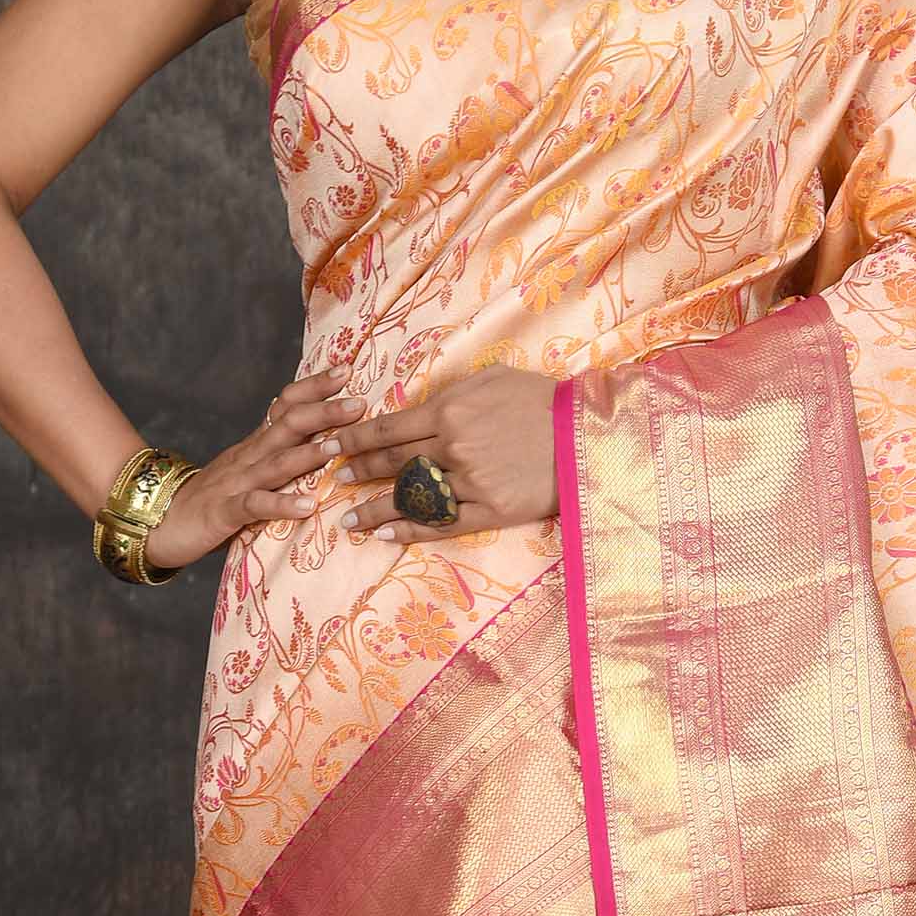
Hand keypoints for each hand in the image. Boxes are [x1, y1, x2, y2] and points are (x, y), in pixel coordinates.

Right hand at [138, 377, 367, 570]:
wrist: (158, 523)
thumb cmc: (213, 500)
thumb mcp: (249, 471)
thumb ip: (278, 454)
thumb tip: (322, 436)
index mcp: (256, 445)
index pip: (286, 406)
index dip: (314, 387)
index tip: (346, 370)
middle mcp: (248, 457)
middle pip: (288, 425)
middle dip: (324, 412)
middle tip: (359, 402)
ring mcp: (236, 483)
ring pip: (276, 462)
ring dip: (309, 453)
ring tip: (340, 445)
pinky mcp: (224, 513)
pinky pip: (255, 507)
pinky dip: (282, 504)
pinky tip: (309, 506)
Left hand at [335, 369, 559, 544]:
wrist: (585, 434)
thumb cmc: (541, 399)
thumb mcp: (493, 379)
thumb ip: (452, 394)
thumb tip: (417, 407)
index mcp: (450, 411)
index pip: (389, 427)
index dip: (354, 439)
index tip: (329, 447)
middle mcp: (452, 447)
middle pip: (393, 462)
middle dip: (358, 470)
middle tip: (334, 479)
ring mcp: (470, 482)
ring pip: (411, 497)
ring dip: (375, 509)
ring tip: (348, 520)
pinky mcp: (490, 510)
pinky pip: (443, 524)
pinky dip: (412, 531)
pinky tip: (388, 536)